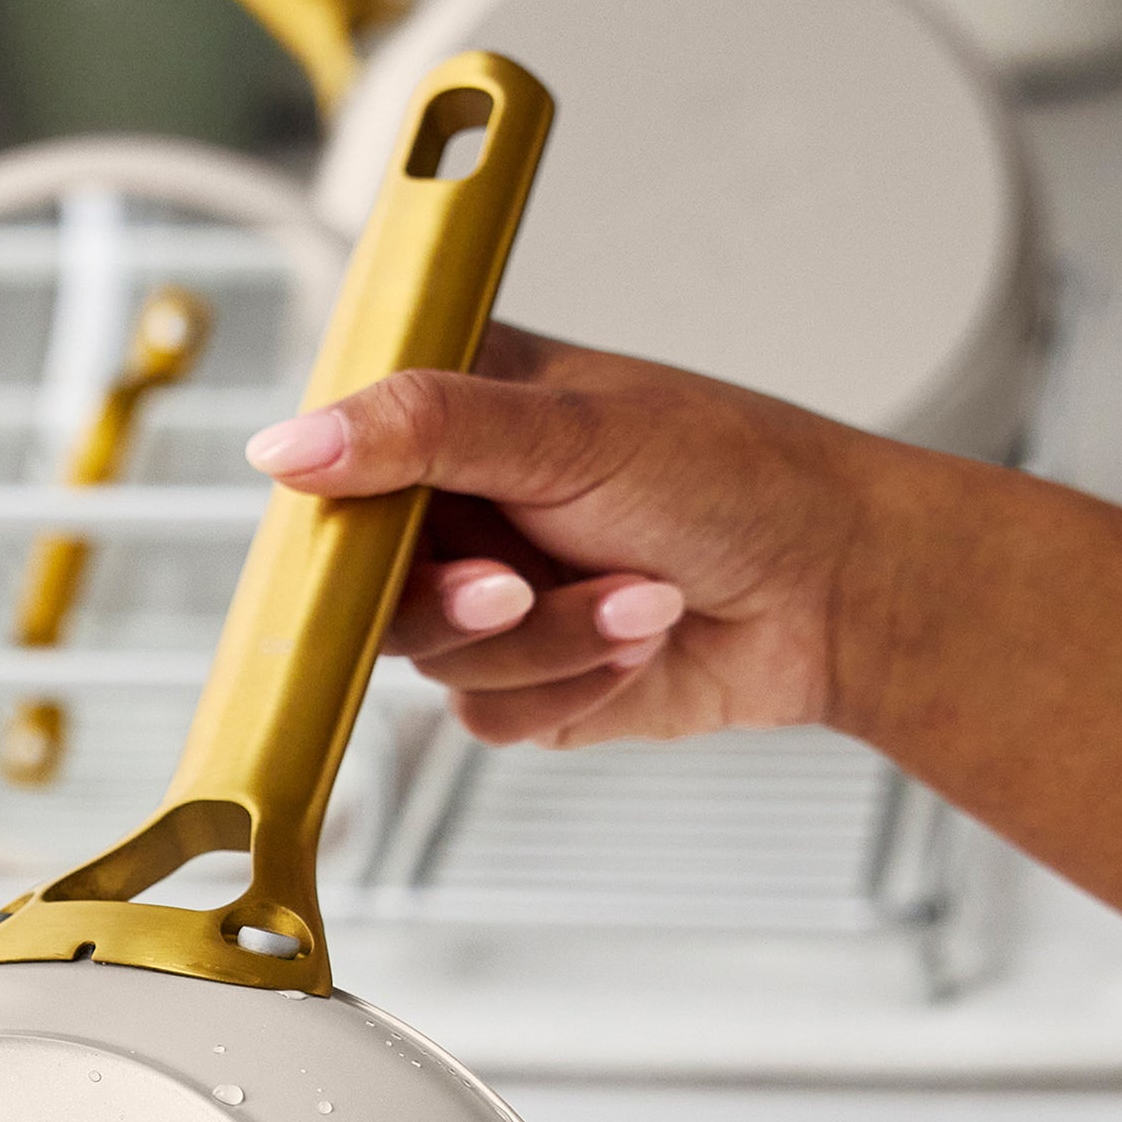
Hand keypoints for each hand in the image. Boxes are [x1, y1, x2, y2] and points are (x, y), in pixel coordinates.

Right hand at [245, 325, 877, 750]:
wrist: (835, 592)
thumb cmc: (734, 478)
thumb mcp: (568, 433)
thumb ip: (420, 431)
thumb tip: (285, 446)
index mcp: (453, 409)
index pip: (333, 457)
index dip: (333, 508)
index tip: (361, 538)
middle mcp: (458, 505)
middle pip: (363, 583)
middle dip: (453, 600)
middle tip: (513, 586)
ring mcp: (484, 597)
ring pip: (431, 659)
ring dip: (542, 641)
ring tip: (639, 598)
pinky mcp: (520, 679)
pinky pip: (484, 712)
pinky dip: (567, 686)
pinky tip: (639, 640)